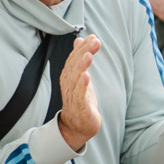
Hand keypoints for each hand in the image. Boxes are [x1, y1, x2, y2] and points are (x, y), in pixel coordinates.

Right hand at [57, 34, 103, 150]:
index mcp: (69, 77)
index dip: (82, 47)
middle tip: (95, 41)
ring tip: (88, 54)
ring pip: (75, 78)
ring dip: (81, 65)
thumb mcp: (81, 77)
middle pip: (74, 66)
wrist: (77, 126)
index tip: (93, 37)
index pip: (73, 59)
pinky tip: (86, 76)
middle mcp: (69, 85)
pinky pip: (79, 95)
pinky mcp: (80, 107)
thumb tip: (79, 40)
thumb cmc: (80, 100)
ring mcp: (73, 96)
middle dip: (83, 52)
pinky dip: (82, 86)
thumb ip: (80, 59)